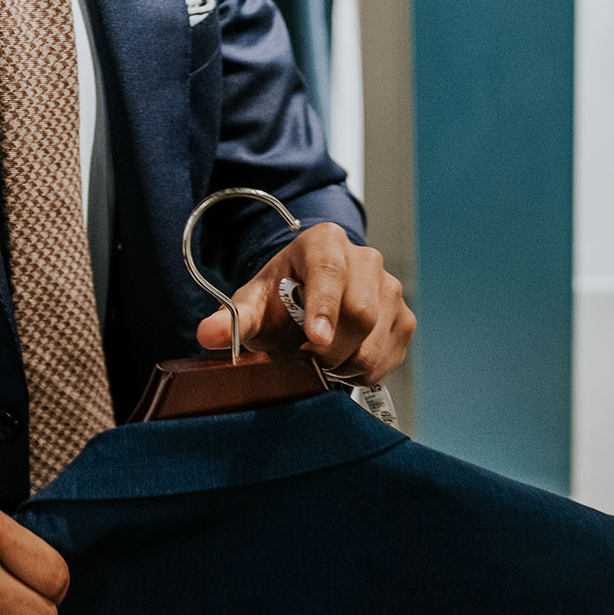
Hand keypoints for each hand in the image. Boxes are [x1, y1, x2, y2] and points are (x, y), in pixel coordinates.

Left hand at [195, 223, 415, 384]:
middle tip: (303, 359)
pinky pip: (386, 358)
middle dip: (329, 349)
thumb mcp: (253, 302)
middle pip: (361, 313)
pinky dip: (361, 371)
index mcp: (325, 242)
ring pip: (374, 341)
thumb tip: (209, 334)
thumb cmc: (281, 297)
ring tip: (320, 359)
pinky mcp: (404, 318)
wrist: (311, 296)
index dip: (324, 308)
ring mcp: (391, 288)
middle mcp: (366, 259)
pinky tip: (341, 361)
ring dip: (343, 364)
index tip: (314, 341)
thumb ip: (233, 318)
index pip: (330, 273)